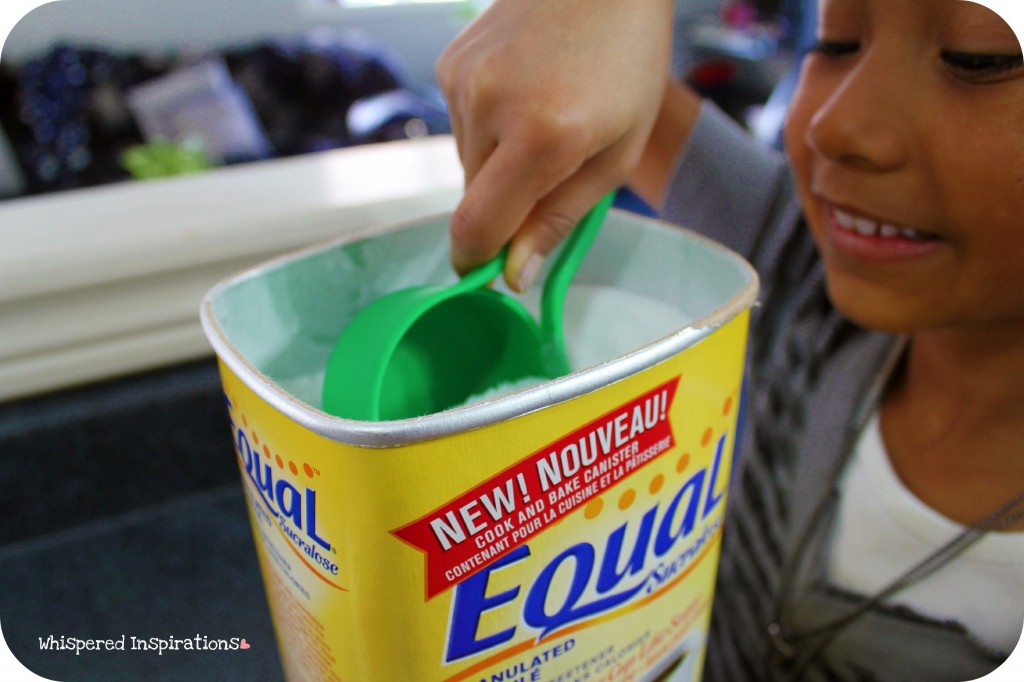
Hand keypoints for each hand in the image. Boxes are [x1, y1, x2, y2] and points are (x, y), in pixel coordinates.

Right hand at [436, 0, 675, 290]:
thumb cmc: (628, 63)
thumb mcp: (617, 156)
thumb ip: (558, 219)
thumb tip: (513, 273)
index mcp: (542, 136)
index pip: (477, 227)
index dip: (478, 262)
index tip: (491, 271)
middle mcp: (490, 106)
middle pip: (473, 199)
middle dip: (506, 204)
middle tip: (554, 168)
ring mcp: (463, 80)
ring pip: (466, 162)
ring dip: (497, 163)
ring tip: (543, 116)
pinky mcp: (450, 64)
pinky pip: (461, 125)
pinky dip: (488, 126)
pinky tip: (522, 92)